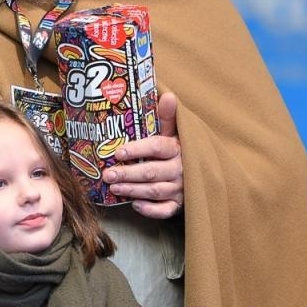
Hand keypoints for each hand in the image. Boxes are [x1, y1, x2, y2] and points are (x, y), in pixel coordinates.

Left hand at [105, 91, 183, 218]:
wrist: (199, 171)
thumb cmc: (177, 149)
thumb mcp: (173, 132)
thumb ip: (166, 116)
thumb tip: (168, 96)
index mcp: (177, 148)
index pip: (157, 147)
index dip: (138, 149)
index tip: (119, 152)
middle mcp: (180, 169)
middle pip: (151, 172)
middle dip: (128, 174)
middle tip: (107, 174)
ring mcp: (180, 188)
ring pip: (155, 191)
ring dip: (133, 190)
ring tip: (114, 188)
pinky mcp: (178, 204)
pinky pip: (165, 210)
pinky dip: (151, 210)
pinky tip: (135, 205)